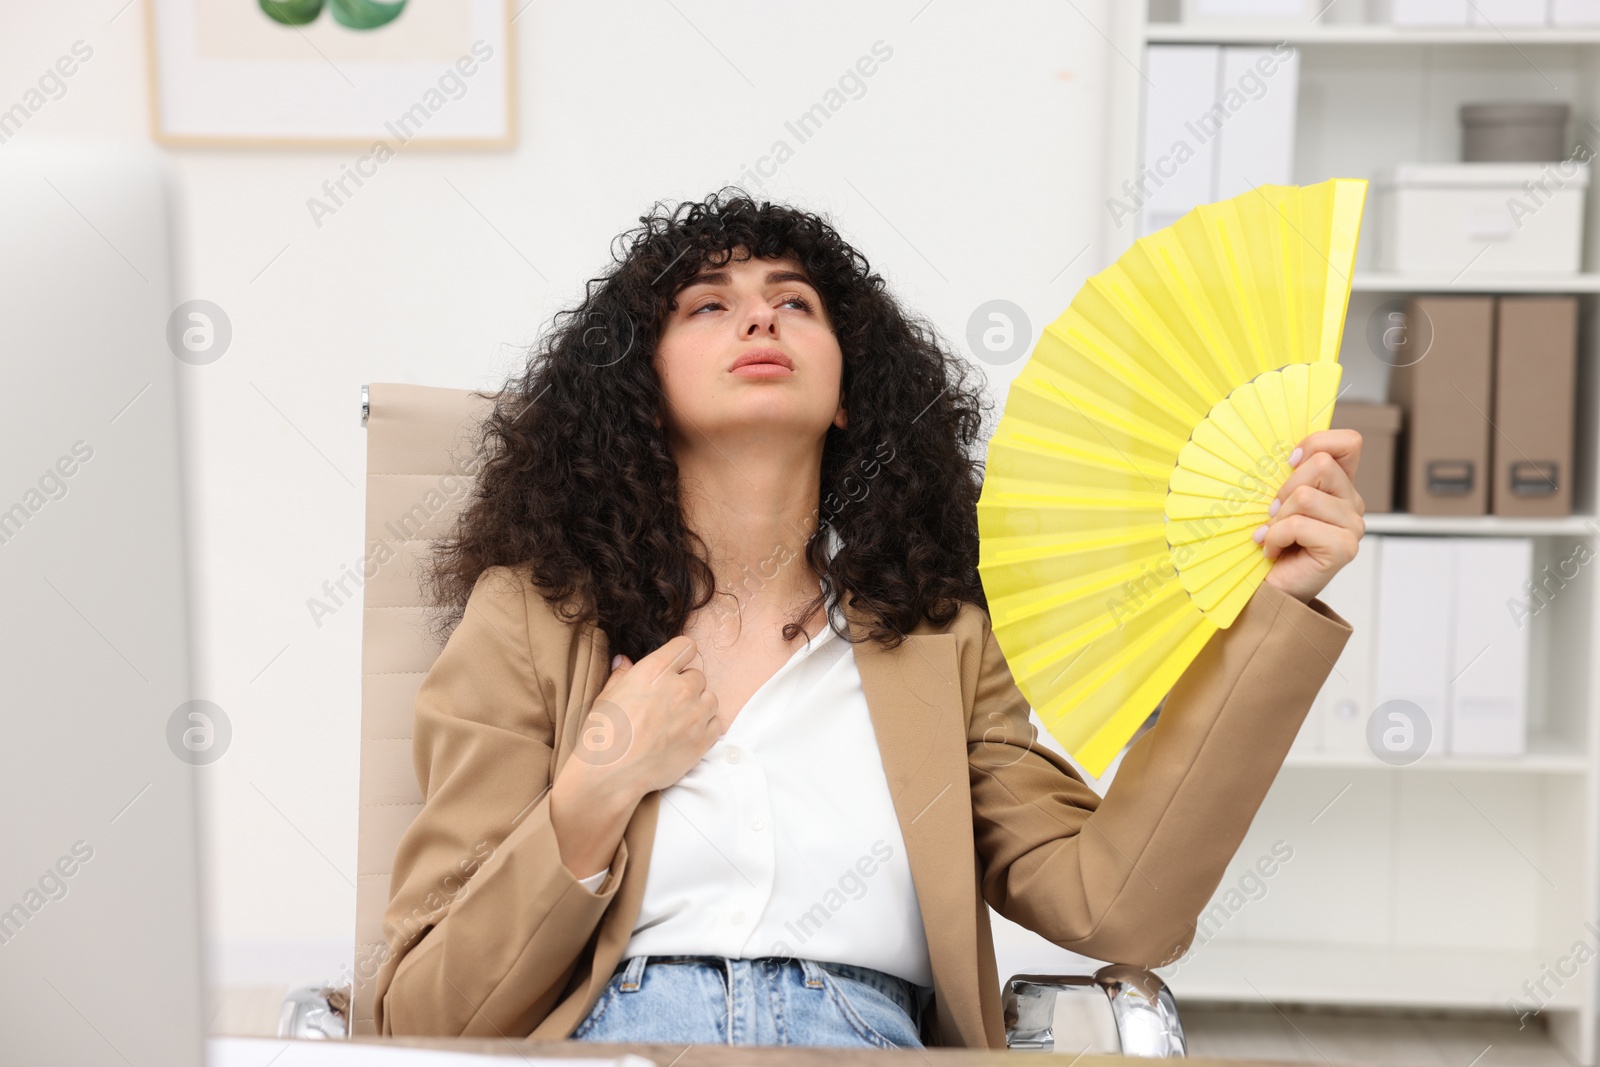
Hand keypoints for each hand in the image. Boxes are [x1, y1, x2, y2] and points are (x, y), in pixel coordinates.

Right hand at [580, 636, 723, 795]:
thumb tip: (625, 661)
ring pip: (710, 698)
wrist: (611, 775)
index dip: (680, 657)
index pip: (686, 646)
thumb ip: (622, 675)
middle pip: (698, 676)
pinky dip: (705, 727)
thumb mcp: (606, 697)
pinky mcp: (704, 739)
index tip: (674, 668)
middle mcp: (679, 688)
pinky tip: (685, 735)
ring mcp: (695, 714)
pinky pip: (716, 723)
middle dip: (686, 686)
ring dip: (698, 706)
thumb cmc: (603, 735)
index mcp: (654, 671)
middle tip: (669, 703)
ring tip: (677, 721)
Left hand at [1259, 428, 1365, 604]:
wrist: (1270, 591)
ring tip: (1271, 535)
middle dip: (1285, 487)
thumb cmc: (1271, 543)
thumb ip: (1287, 477)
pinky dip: (1276, 536)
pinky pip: (1299, 525)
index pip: (1349, 442)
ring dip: (1278, 517)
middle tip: (1272, 513)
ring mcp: (1352, 526)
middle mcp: (1352, 503)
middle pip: (1322, 464)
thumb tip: (1276, 455)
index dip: (1317, 442)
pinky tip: (1272, 550)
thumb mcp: (1277, 502)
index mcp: (1340, 486)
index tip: (1289, 462)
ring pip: (1306, 496)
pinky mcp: (1344, 548)